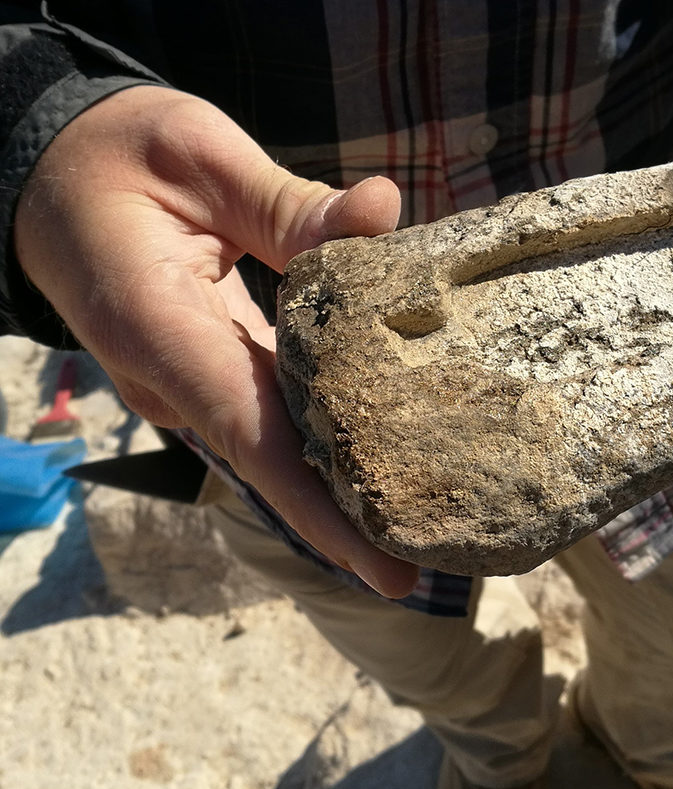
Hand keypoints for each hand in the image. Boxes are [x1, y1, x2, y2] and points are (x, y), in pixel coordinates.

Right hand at [14, 85, 416, 596]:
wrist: (48, 170)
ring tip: (436, 519)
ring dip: (350, 483)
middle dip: (354, 519)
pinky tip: (397, 450)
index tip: (383, 569)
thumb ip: (292, 203)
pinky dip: (334, 434)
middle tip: (444, 551)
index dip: (320, 510)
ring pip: (279, 446)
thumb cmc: (115, 157)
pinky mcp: (211, 372)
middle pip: (275, 463)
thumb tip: (386, 212)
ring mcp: (189, 384)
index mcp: (157, 329)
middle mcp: (171, 378)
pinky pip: (276, 414)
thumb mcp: (200, 157)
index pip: (252, 437)